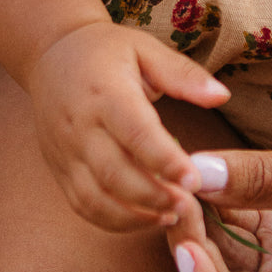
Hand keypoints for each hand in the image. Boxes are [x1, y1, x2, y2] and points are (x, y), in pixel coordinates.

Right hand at [25, 19, 229, 233]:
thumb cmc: (106, 51)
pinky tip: (145, 218)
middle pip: (115, 174)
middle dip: (154, 197)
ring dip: (135, 217)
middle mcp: (80, 126)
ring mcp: (65, 151)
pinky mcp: (59, 168)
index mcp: (105, 92)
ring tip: (172, 216)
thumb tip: (221, 96)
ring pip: (95, 198)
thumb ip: (184, 75)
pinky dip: (113, 221)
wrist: (50, 54)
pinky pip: (82, 205)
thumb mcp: (147, 50)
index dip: (167, 161)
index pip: (136, 133)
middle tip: (189, 205)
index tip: (196, 180)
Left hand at [165, 112, 271, 271]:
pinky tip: (200, 178)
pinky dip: (217, 210)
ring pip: (228, 270)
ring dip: (200, 234)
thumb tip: (193, 174)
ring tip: (181, 183)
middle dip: (196, 261)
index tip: (186, 251)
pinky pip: (240, 233)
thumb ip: (263, 178)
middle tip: (174, 202)